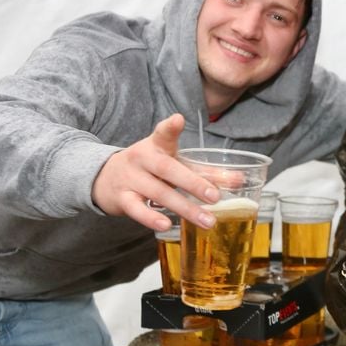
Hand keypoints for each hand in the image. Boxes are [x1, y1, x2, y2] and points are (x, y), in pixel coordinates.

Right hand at [91, 114, 220, 231]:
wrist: (106, 178)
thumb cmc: (150, 169)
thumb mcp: (174, 162)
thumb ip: (206, 171)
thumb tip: (240, 180)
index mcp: (157, 145)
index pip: (163, 134)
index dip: (170, 127)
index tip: (178, 120)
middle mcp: (143, 159)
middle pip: (168, 169)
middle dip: (193, 183)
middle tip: (215, 197)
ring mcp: (131, 179)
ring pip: (158, 193)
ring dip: (184, 208)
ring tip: (207, 220)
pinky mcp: (122, 199)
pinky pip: (136, 209)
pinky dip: (151, 218)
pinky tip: (166, 225)